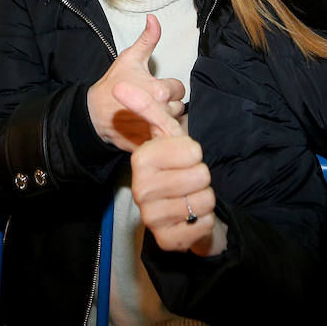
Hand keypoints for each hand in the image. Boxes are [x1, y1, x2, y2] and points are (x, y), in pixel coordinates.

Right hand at [85, 15, 185, 151]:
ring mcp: (153, 130)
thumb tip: (154, 19)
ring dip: (164, 119)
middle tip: (151, 101)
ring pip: (173, 124)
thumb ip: (147, 39)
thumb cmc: (111, 85)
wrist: (92, 113)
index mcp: (159, 91)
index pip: (179, 90)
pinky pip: (163, 140)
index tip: (156, 88)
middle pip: (178, 108)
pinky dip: (158, 135)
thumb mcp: (129, 58)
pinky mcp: (148, 143)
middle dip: (167, 105)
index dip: (169, 88)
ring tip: (148, 114)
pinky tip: (146, 127)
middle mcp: (159, 111)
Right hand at [117, 82, 226, 256]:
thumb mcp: (166, 135)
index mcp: (140, 160)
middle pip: (201, 175)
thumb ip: (148, 108)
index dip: (194, 153)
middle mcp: (141, 190)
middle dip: (201, 177)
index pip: (192, 150)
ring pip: (205, 200)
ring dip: (204, 199)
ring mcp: (152, 217)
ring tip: (189, 198)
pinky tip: (190, 219)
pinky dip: (204, 221)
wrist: (180, 210)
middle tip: (188, 180)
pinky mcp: (166, 241)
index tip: (182, 158)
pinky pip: (204, 223)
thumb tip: (121, 84)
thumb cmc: (176, 167)